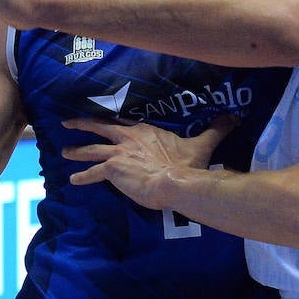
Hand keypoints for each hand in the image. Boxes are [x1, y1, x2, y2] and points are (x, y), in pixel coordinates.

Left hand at [61, 114, 234, 206]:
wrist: (176, 181)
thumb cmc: (187, 165)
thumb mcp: (202, 145)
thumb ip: (215, 130)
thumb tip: (234, 117)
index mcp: (145, 131)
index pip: (123, 123)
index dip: (111, 121)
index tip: (101, 119)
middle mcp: (127, 138)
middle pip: (99, 128)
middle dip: (82, 125)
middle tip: (66, 124)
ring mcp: (118, 153)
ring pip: (90, 149)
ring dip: (76, 151)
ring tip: (64, 152)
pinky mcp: (113, 170)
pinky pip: (93, 173)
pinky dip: (83, 176)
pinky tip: (74, 181)